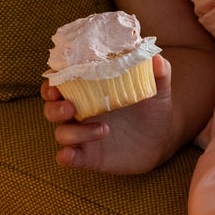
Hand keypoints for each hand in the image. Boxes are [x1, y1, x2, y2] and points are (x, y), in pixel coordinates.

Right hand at [41, 55, 176, 174]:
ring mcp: (82, 135)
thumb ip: (159, 73)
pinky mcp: (88, 156)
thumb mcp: (158, 91)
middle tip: (71, 107)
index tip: (56, 84)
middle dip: (55, 108)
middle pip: (52, 108)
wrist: (162, 141)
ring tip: (105, 130)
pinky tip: (70, 156)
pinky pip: (68, 157)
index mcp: (89, 90)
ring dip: (76, 132)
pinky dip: (65, 157)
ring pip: (61, 133)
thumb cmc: (153, 109)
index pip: (61, 83)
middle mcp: (80, 112)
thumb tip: (157, 57)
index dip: (52, 83)